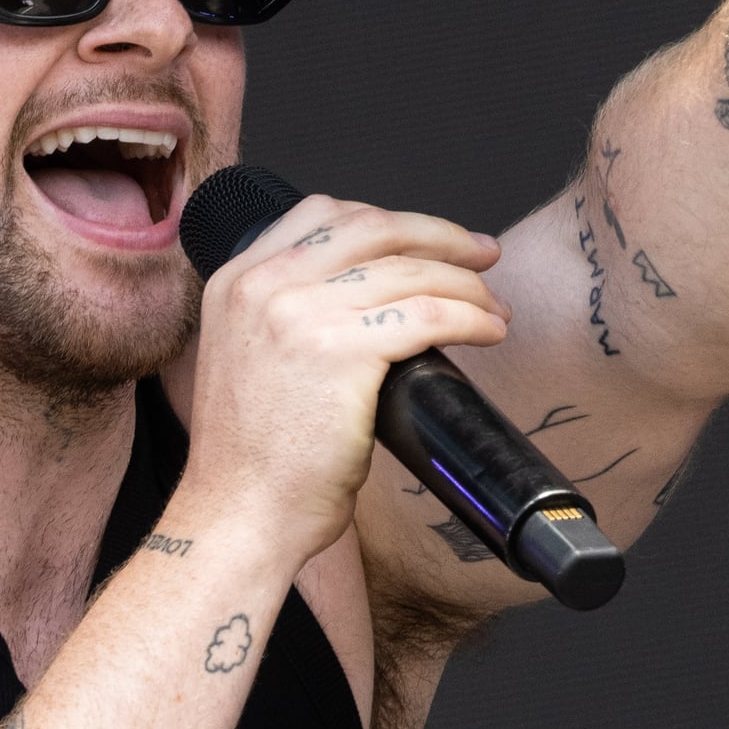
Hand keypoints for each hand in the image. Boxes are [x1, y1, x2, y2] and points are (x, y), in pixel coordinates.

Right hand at [180, 195, 507, 560]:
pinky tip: (488, 331)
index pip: (323, 214)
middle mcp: (262, 284)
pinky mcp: (342, 350)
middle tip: (482, 256)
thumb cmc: (251, 462)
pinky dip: (470, 318)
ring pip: (409, 271)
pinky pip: (428, 315)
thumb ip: (288, 319)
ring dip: (465, 284)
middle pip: (374, 227)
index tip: (427, 239)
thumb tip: (369, 304)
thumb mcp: (249, 361)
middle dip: (441, 236)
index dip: (389, 220)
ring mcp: (300, 312)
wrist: (238, 514)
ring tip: (493, 307)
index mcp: (235, 281)